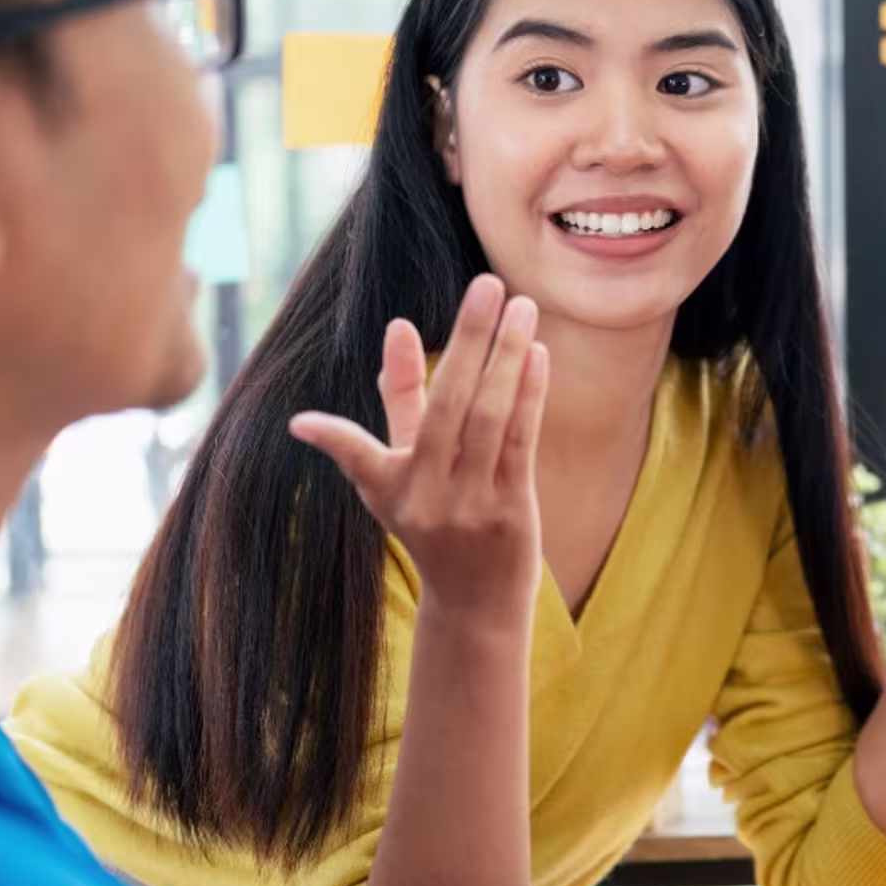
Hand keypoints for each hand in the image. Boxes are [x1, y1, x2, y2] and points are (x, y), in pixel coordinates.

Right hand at [289, 274, 548, 617]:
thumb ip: (402, 398)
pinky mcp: (512, 511)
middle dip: (469, 339)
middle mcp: (426, 497)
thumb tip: (396, 331)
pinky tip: (537, 353)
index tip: (350, 373)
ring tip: (521, 305)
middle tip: (488, 283)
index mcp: (390, 487)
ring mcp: (471, 506)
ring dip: (508, 357)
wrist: (474, 602)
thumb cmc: (434, 523)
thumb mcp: (403, 470)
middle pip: (449, 405)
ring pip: (490, 418)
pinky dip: (529, 396)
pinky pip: (521, 443)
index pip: (362, 446)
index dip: (348, 419)